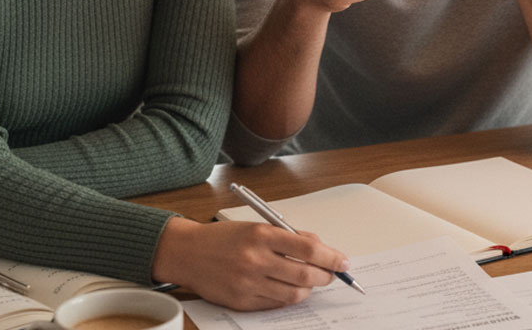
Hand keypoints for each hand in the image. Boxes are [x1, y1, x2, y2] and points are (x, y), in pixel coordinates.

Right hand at [152, 217, 348, 310]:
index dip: (331, 256)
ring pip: (293, 293)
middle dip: (326, 276)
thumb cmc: (224, 237)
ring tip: (311, 282)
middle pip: (305, 274)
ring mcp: (248, 283)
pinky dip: (289, 298)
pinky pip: (276, 304)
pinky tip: (290, 289)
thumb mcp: (257, 226)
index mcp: (262, 235)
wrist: (188, 253)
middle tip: (332, 275)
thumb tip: (320, 247)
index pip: (308, 247)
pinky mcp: (242, 302)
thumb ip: (288, 236)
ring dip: (309, 289)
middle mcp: (256, 259)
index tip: (343, 261)